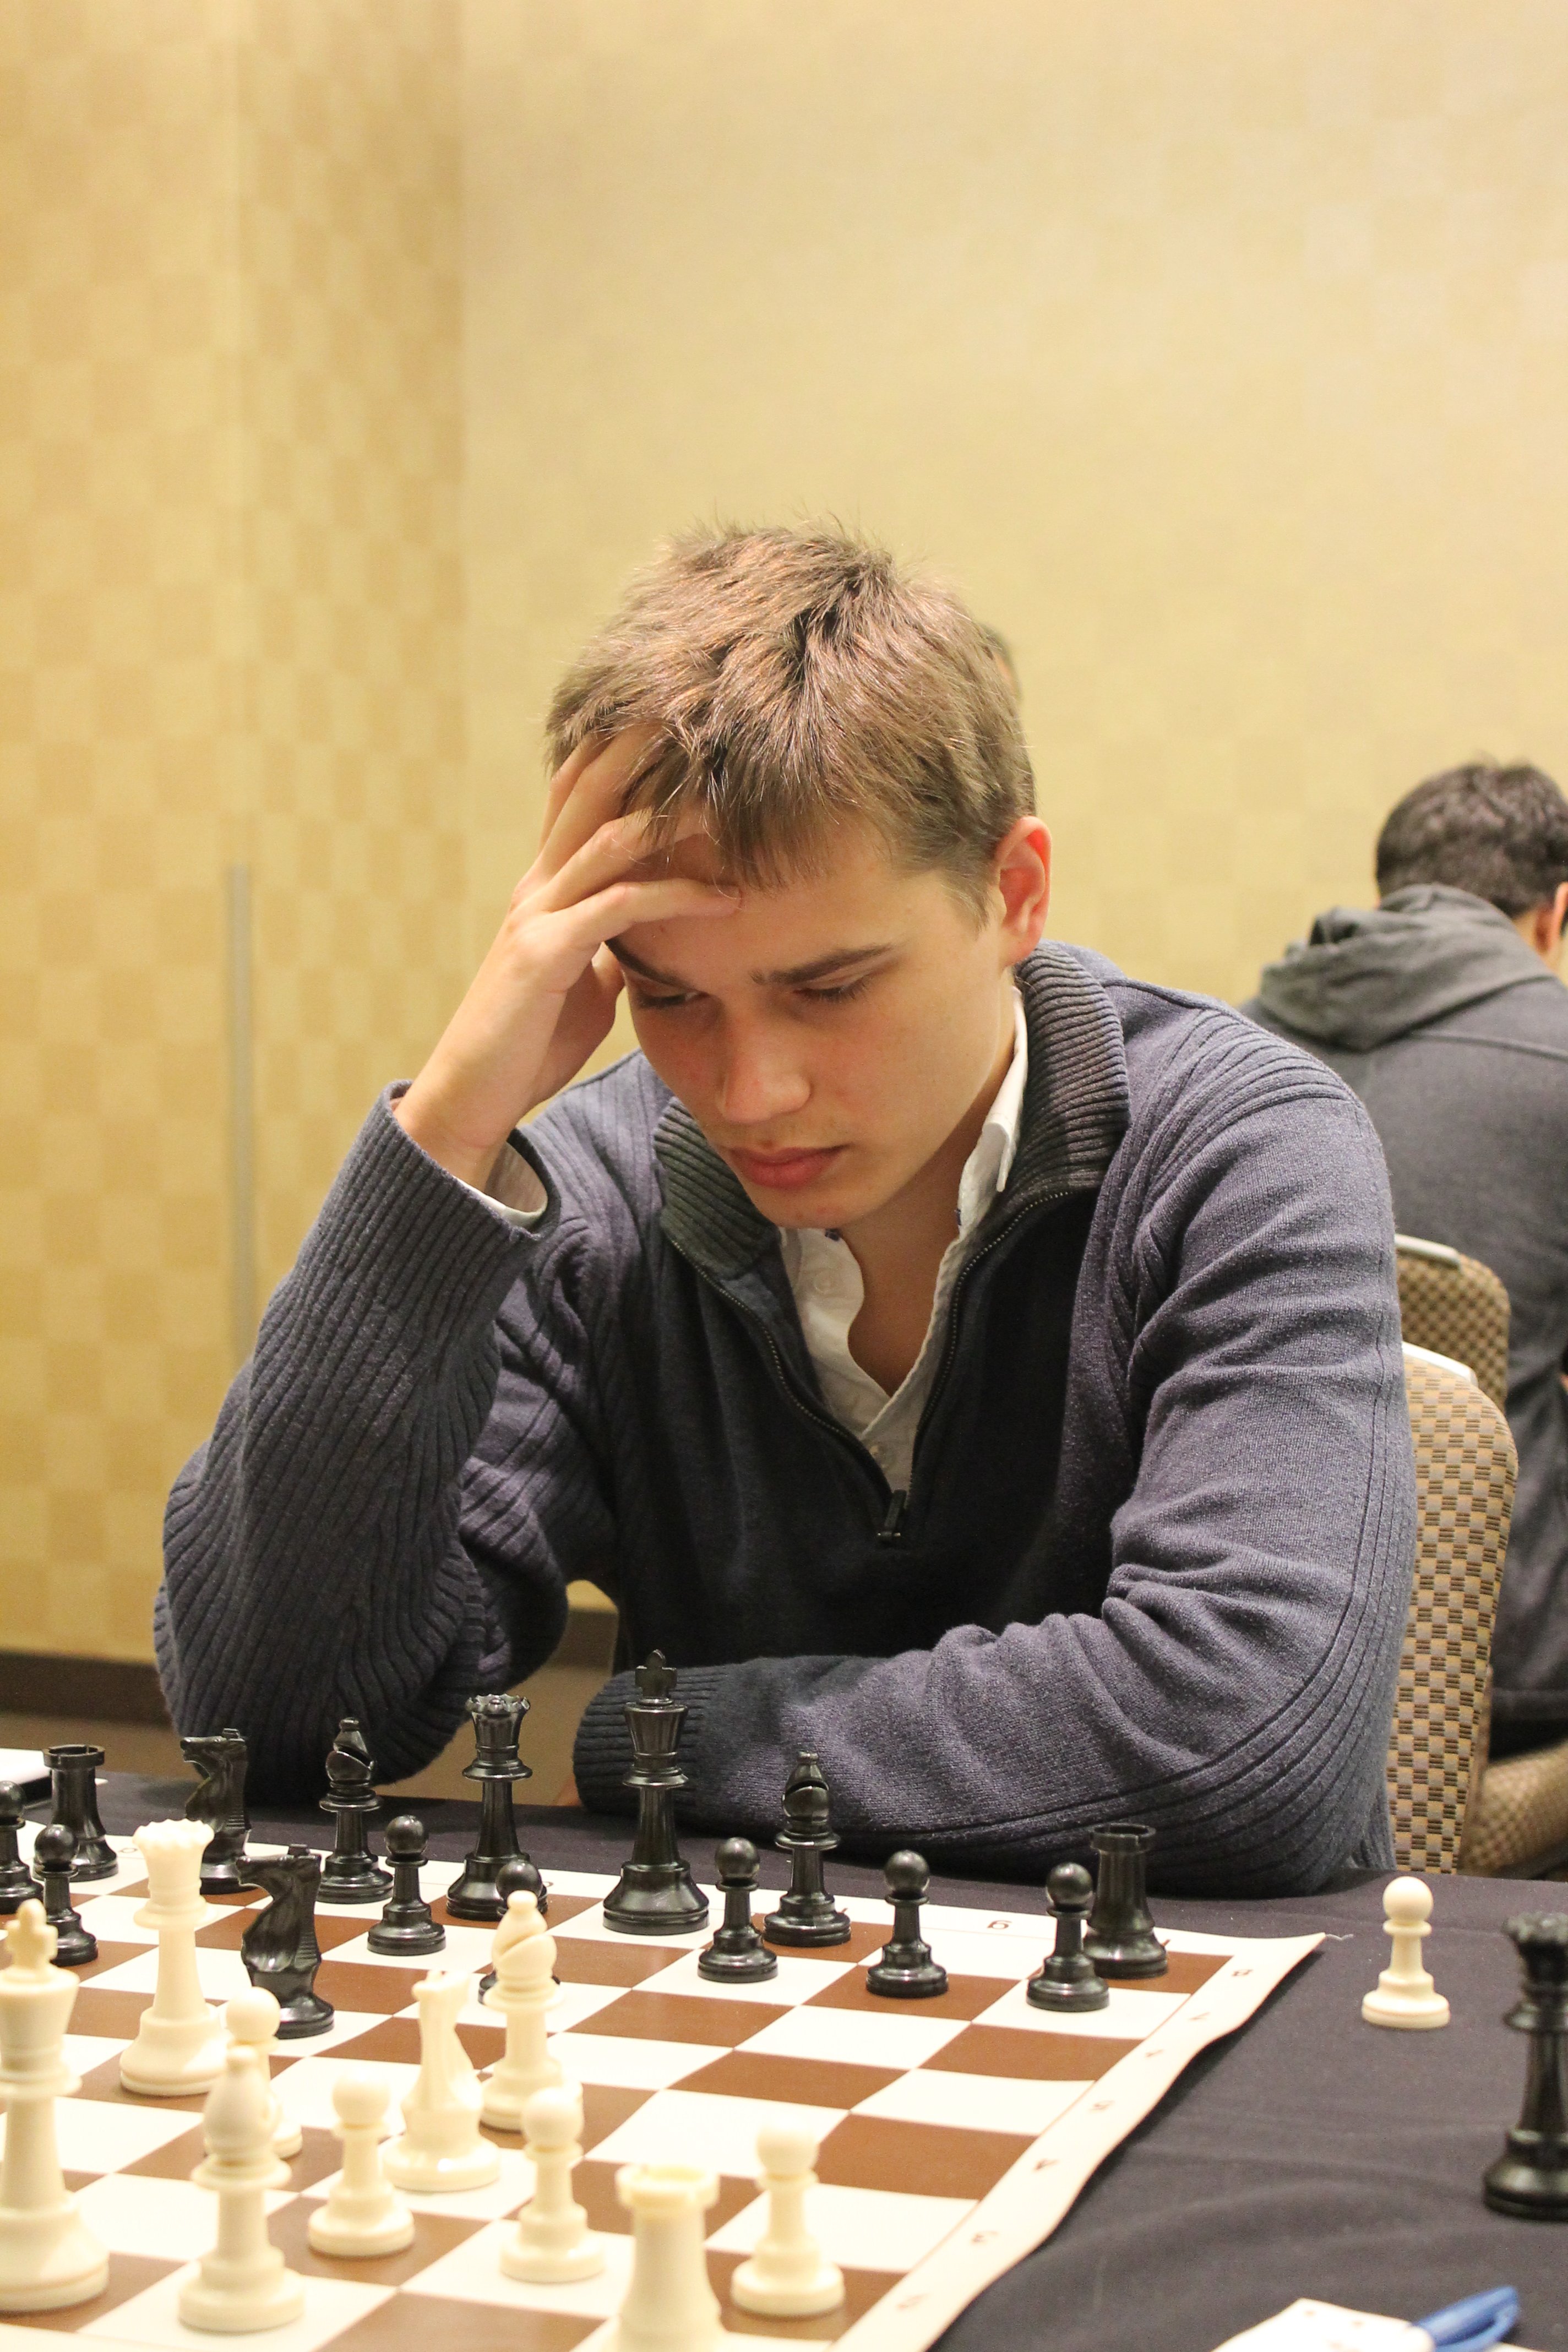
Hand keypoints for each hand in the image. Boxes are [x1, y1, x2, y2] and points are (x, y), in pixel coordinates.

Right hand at [394, 729, 734, 1186]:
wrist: (474, 1097)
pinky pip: (621, 907)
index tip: (670, 715)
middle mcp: (536, 886)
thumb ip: (611, 945)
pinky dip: (677, 894)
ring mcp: (537, 915)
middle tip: (698, 706)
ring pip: (610, 837)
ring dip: (674, 812)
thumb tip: (649, 932)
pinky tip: (726, 897)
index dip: (617, 749)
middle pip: (588, 790)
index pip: (577, 796)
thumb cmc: (529, 1041)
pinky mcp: (545, 954)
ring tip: (732, 793)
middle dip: (641, 744)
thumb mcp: (583, 981)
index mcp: (543, 886)